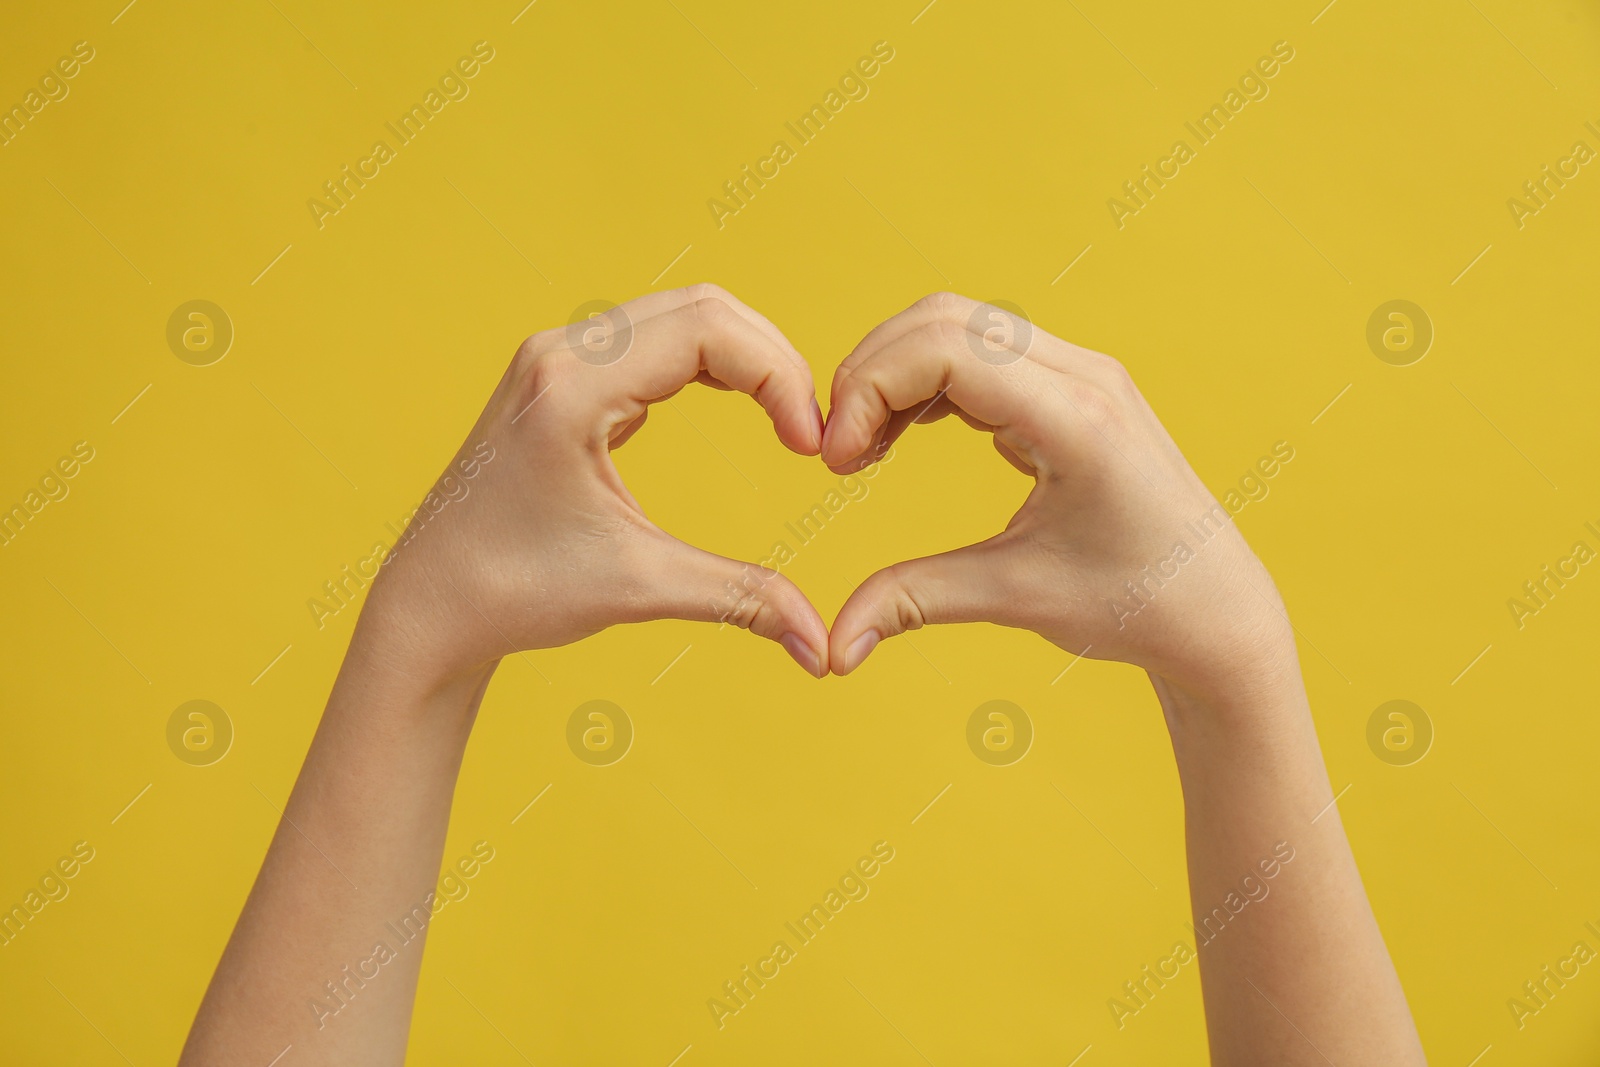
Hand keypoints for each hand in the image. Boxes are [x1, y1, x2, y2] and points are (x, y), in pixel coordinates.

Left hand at [363, 284, 832, 683]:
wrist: (428, 606)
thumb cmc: (513, 593)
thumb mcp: (638, 588)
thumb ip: (739, 599)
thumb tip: (822, 647)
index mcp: (573, 386)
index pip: (709, 331)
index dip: (779, 377)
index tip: (809, 448)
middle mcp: (560, 354)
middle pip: (702, 307)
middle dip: (772, 360)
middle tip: (808, 432)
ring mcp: (555, 360)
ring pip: (677, 316)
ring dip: (741, 358)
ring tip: (783, 421)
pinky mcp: (557, 379)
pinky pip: (648, 341)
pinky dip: (704, 364)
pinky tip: (732, 408)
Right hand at [820, 292, 1292, 697]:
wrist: (1216, 611)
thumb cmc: (1134, 607)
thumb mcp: (1016, 599)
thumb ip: (914, 603)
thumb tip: (833, 648)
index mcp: (1075, 419)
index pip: (943, 349)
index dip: (868, 391)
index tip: (835, 463)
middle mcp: (1084, 376)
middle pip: (942, 319)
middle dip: (870, 374)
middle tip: (837, 453)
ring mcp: (1083, 374)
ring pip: (960, 324)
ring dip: (896, 373)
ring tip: (863, 450)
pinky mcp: (1075, 388)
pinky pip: (984, 352)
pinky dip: (929, 382)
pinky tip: (904, 436)